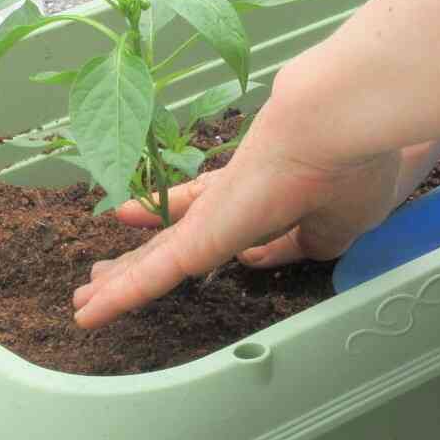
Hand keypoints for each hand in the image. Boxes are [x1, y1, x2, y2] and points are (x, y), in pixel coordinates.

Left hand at [71, 110, 439, 328]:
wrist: (336, 126)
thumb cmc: (355, 164)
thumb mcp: (340, 223)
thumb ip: (307, 240)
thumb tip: (275, 255)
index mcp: (263, 199)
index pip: (231, 222)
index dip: (227, 240)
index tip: (243, 257)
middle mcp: (227, 204)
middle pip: (175, 238)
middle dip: (143, 260)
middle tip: (104, 276)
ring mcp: (209, 215)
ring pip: (154, 255)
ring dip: (120, 277)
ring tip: (84, 294)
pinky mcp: (200, 234)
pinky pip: (154, 272)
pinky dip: (123, 294)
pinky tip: (92, 312)